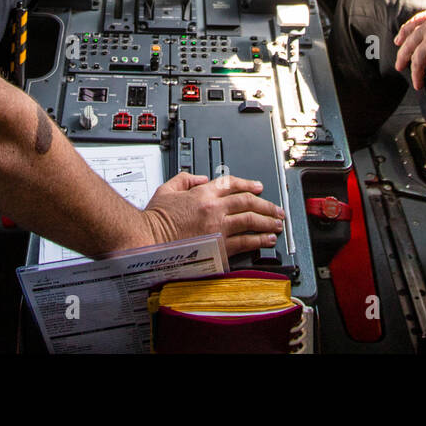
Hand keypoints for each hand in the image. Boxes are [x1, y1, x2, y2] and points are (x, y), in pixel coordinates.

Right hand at [142, 172, 284, 257]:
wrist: (148, 240)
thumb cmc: (154, 219)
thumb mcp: (167, 189)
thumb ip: (185, 179)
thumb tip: (201, 179)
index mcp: (203, 193)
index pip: (232, 184)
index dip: (249, 184)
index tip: (259, 188)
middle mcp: (214, 208)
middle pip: (248, 202)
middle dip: (266, 205)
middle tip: (276, 209)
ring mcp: (217, 228)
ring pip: (250, 221)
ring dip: (267, 222)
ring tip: (277, 224)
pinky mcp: (218, 247)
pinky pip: (244, 242)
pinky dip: (258, 240)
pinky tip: (266, 240)